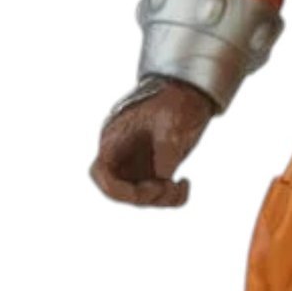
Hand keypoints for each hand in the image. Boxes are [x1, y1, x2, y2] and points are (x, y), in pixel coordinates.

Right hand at [90, 78, 215, 207]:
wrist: (191, 91)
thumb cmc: (175, 101)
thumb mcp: (171, 123)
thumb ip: (165, 151)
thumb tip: (163, 178)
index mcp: (116, 140)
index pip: (100, 173)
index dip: (115, 190)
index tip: (142, 193)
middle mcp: (124, 155)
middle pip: (121, 190)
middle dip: (145, 196)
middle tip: (168, 186)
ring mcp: (139, 163)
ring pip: (142, 196)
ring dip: (162, 199)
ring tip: (180, 185)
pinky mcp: (156, 168)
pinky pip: (160, 193)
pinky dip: (173, 197)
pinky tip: (184, 184)